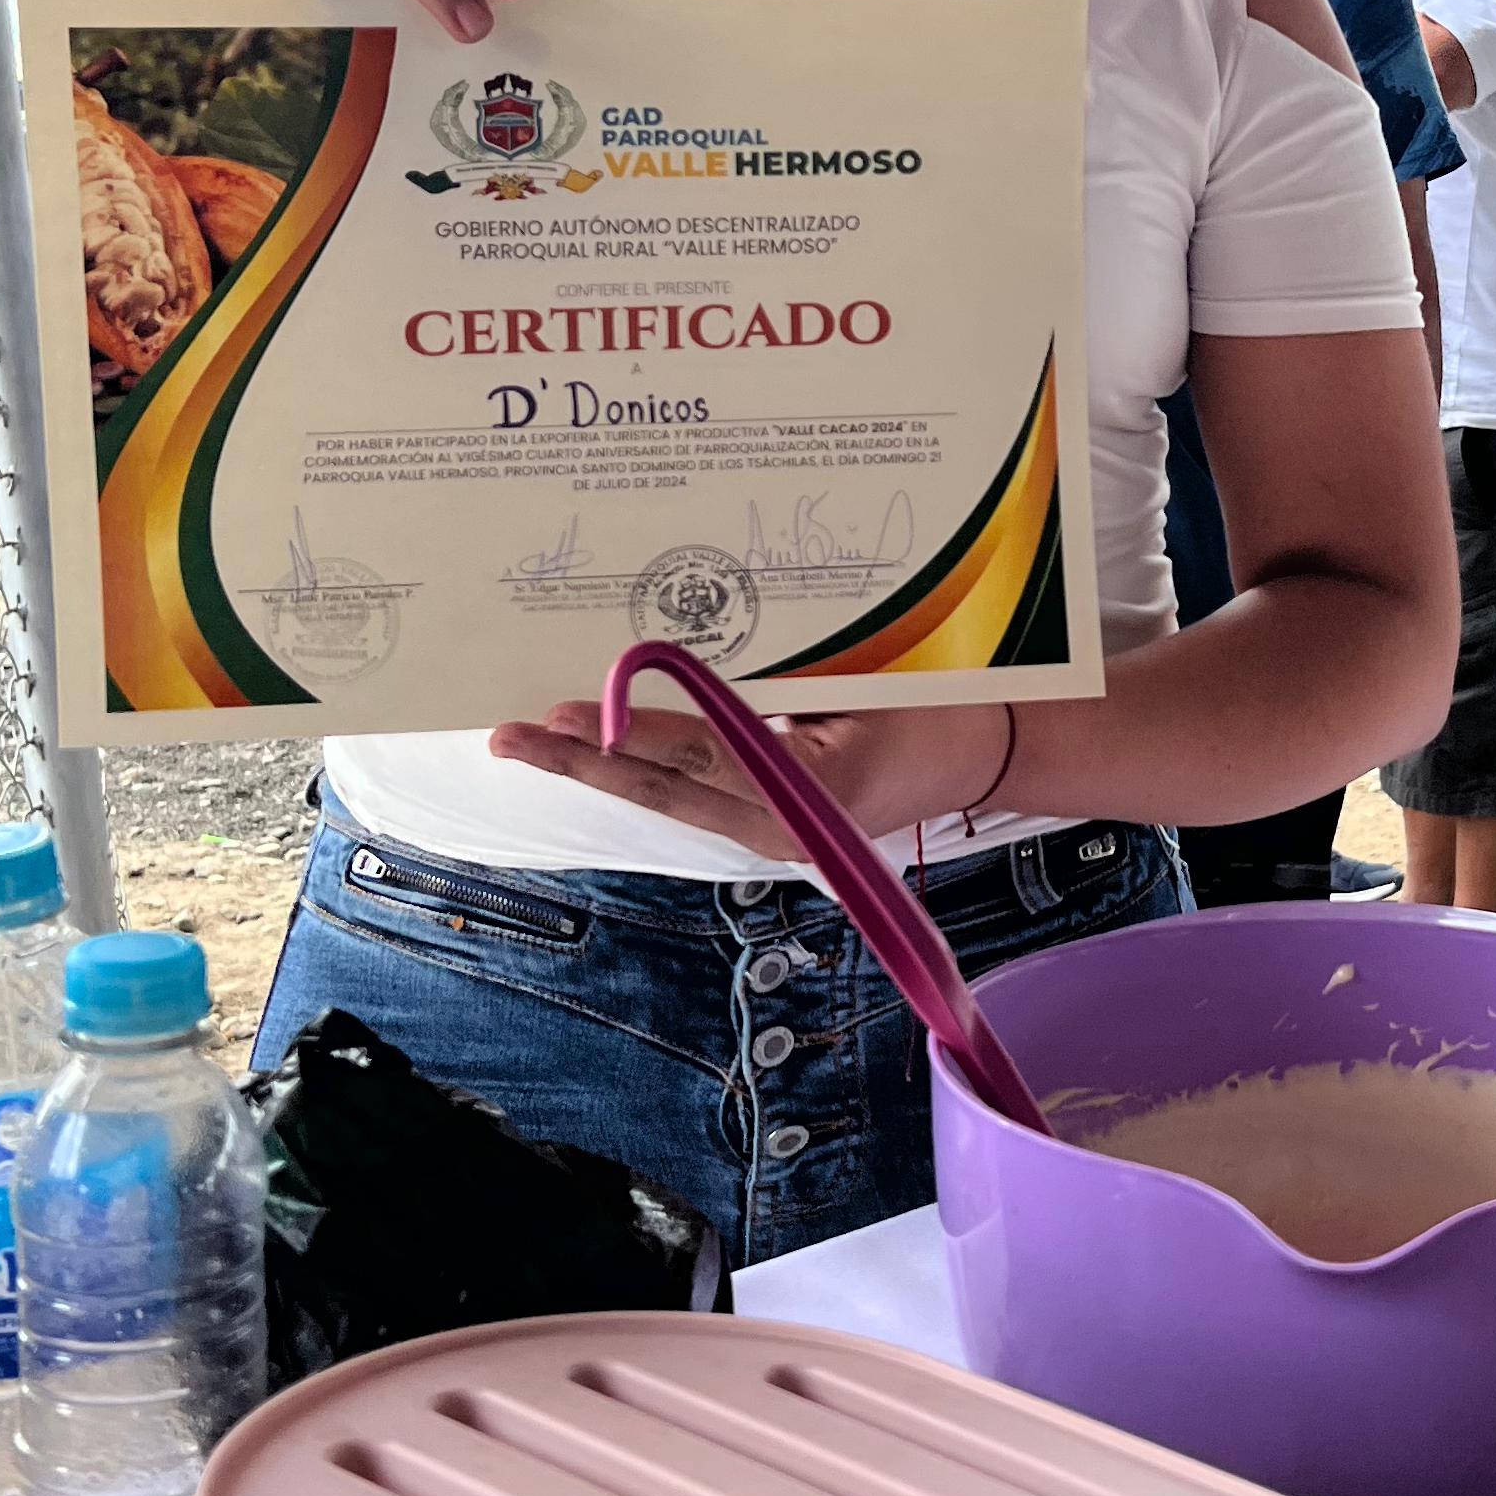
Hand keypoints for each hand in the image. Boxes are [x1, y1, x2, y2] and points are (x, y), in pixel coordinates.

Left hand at [491, 693, 1018, 849]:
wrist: (986, 755)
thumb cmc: (940, 708)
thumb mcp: (868, 685)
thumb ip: (780, 686)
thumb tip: (685, 663)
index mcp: (811, 791)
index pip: (699, 756)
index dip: (626, 732)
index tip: (562, 712)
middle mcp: (781, 826)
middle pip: (662, 789)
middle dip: (581, 759)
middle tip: (509, 737)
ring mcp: (772, 831)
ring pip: (668, 796)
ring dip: (600, 765)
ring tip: (531, 740)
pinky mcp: (769, 821)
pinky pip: (693, 794)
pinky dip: (641, 767)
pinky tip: (596, 747)